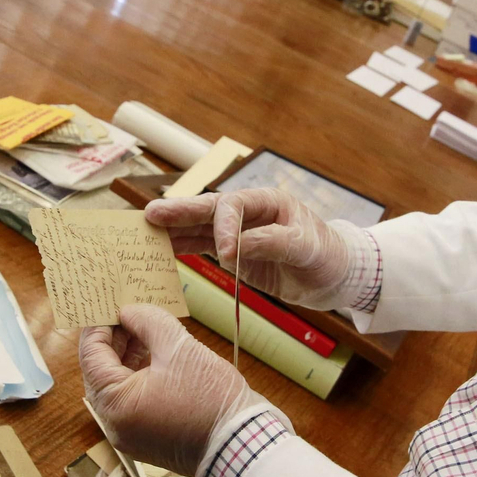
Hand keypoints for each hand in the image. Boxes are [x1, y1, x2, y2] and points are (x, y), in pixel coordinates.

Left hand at [79, 304, 265, 476]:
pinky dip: (140, 374)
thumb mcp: (178, 347)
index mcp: (114, 405)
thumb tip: (129, 312)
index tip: (109, 301)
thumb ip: (147, 321)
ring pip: (118, 384)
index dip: (98, 324)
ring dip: (128, 354)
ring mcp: (131, 434)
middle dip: (114, 337)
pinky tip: (156, 351)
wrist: (244, 444)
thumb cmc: (211, 399)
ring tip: (144, 325)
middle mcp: (115, 424)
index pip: (90, 355)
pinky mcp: (148, 436)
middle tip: (128, 308)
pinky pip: (134, 399)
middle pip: (101, 371)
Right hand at [145, 189, 361, 308]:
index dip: (224, 227)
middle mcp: (246, 213)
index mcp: (266, 201)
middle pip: (206, 210)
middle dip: (178, 213)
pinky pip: (201, 247)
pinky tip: (159, 251)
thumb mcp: (305, 248)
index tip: (226, 254)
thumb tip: (234, 247)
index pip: (233, 206)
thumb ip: (271, 243)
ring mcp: (237, 232)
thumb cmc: (326, 254)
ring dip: (172, 231)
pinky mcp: (232, 253)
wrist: (334, 274)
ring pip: (198, 228)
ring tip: (142, 233)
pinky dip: (180, 249)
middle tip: (150, 215)